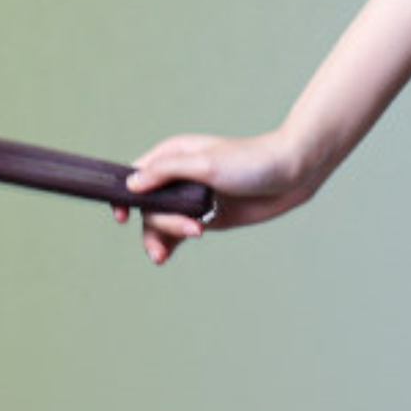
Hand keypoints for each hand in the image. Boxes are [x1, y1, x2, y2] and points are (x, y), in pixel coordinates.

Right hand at [110, 125, 314, 265]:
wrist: (290, 176)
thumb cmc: (251, 162)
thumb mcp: (206, 164)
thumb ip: (167, 172)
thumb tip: (132, 184)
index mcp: (173, 155)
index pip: (135, 175)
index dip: (123, 196)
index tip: (120, 217)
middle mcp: (178, 176)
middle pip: (148, 205)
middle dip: (156, 224)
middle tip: (187, 232)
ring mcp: (191, 198)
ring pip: (161, 222)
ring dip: (161, 238)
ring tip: (166, 255)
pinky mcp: (206, 216)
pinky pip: (178, 233)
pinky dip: (171, 244)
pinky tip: (166, 256)